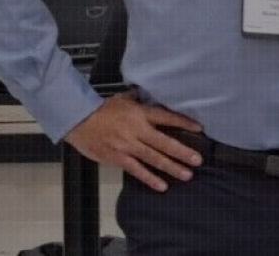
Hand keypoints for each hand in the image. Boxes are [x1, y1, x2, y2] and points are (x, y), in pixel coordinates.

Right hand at [64, 92, 204, 191]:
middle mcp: (136, 130)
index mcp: (139, 114)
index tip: (199, 129)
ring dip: (171, 167)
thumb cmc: (102, 110)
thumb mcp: (123, 99)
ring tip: (187, 175)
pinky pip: (136, 170)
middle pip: (163, 142)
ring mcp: (127, 146)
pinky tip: (162, 186)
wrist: (78, 121)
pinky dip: (150, 178)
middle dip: (182, 152)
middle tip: (198, 160)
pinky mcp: (118, 158)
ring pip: (153, 158)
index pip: (166, 117)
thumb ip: (139, 99)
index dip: (183, 122)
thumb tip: (151, 93)